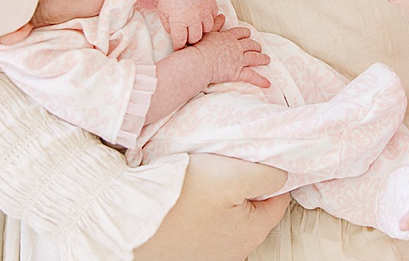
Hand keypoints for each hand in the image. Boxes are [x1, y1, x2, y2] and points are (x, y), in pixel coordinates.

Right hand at [134, 154, 289, 260]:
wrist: (126, 216)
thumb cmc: (181, 194)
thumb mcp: (232, 174)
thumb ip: (266, 175)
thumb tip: (282, 175)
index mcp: (252, 234)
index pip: (279, 199)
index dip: (270, 173)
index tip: (252, 157)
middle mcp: (234, 252)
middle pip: (253, 209)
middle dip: (244, 185)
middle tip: (224, 164)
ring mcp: (208, 254)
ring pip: (228, 217)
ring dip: (221, 198)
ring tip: (202, 179)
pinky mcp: (186, 252)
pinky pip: (205, 226)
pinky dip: (201, 210)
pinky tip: (186, 196)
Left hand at [158, 0, 218, 49]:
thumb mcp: (162, 13)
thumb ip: (168, 27)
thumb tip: (176, 36)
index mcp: (179, 21)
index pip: (180, 41)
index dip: (178, 46)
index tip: (178, 47)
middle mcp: (194, 18)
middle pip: (196, 38)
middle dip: (190, 39)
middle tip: (188, 37)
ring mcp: (204, 11)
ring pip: (208, 29)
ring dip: (202, 30)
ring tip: (196, 27)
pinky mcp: (211, 3)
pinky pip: (214, 17)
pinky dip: (209, 19)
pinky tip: (203, 16)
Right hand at [191, 15, 270, 88]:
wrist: (199, 61)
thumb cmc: (199, 47)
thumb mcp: (208, 33)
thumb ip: (216, 24)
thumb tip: (221, 16)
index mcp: (228, 37)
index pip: (241, 33)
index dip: (246, 34)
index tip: (248, 34)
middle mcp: (236, 47)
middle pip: (250, 44)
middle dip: (256, 46)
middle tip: (259, 48)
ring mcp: (238, 60)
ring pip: (254, 57)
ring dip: (262, 58)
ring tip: (267, 59)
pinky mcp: (237, 72)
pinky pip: (252, 76)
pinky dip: (260, 80)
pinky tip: (268, 83)